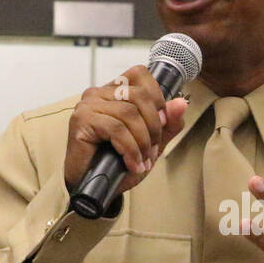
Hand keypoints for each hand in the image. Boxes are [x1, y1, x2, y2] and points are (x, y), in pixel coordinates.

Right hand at [64, 64, 188, 199]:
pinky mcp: (82, 120)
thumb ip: (168, 124)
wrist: (95, 188)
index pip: (140, 74)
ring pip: (129, 113)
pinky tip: (132, 163)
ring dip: (142, 141)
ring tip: (142, 160)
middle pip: (139, 95)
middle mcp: (99, 93)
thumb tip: (181, 103)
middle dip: (154, 125)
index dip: (157, 97)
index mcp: (115, 91)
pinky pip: (116, 128)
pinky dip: (130, 149)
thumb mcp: (151, 143)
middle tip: (153, 149)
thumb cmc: (117, 163)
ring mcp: (88, 105)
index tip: (162, 122)